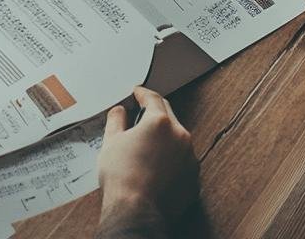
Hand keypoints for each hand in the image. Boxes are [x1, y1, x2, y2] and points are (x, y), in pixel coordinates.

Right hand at [97, 87, 197, 235]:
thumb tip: (119, 111)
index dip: (143, 93)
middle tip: (141, 117)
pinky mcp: (193, 176)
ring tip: (146, 150)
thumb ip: (116, 121)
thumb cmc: (122, 179)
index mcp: (160, 123)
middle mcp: (180, 136)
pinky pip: (183, 160)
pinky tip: (157, 168)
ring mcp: (189, 157)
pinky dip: (172, 159)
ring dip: (165, 138)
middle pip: (168, 115)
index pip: (153, 98)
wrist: (136, 213)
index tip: (138, 93)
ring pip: (177, 138)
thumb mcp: (111, 143)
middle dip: (155, 113)